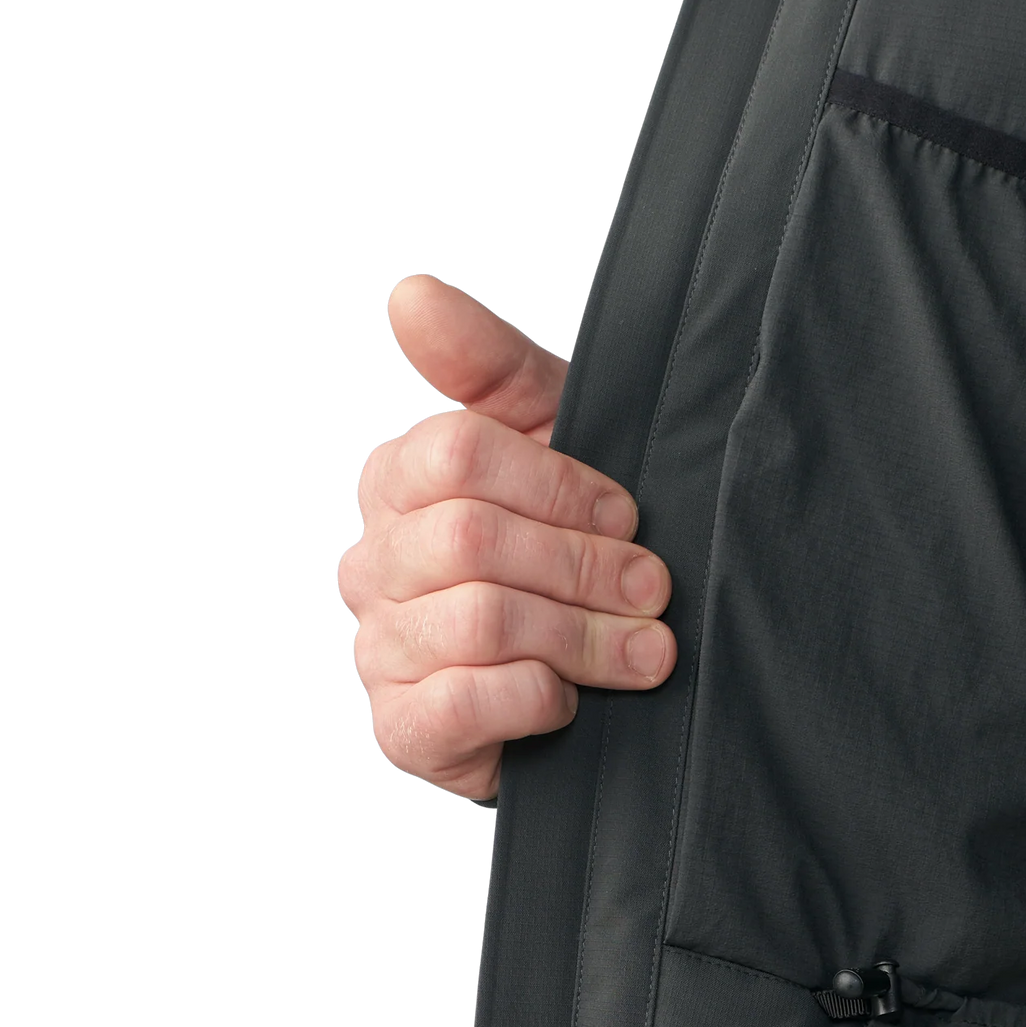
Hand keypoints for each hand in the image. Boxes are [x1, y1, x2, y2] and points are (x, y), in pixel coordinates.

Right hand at [337, 275, 674, 801]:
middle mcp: (371, 563)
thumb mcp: (556, 444)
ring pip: (479, 620)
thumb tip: (411, 295)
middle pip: (471, 538)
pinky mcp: (403, 731)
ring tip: (646, 651)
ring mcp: (380, 650)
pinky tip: (574, 699)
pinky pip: (462, 702)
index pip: (458, 452)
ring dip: (582, 636)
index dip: (560, 485)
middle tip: (654, 590)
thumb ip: (493, 368)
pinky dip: (538, 698)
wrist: (593, 694)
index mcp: (397, 481)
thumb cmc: (572, 553)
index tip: (629, 514)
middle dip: (583, 566)